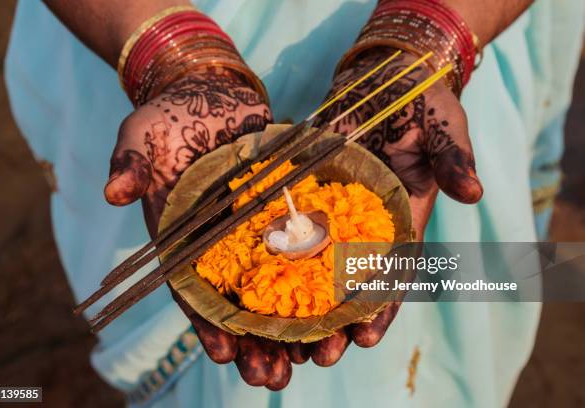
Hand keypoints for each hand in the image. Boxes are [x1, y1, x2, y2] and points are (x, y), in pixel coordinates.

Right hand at [104, 67, 292, 389]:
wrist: (205, 92)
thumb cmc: (166, 117)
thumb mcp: (140, 136)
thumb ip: (129, 164)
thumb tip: (112, 192)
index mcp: (180, 235)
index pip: (191, 288)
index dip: (205, 322)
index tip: (222, 354)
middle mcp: (217, 240)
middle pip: (236, 301)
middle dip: (253, 342)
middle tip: (273, 378)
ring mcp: (250, 227)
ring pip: (272, 285)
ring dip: (288, 324)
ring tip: (308, 360)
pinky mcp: (280, 207)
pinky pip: (301, 246)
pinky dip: (315, 277)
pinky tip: (335, 309)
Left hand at [307, 48, 483, 366]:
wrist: (385, 76)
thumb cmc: (421, 102)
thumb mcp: (444, 128)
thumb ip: (454, 159)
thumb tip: (475, 191)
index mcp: (405, 216)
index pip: (393, 271)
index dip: (382, 306)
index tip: (367, 337)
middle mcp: (368, 221)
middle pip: (353, 280)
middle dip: (340, 320)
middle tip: (322, 355)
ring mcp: (337, 207)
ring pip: (319, 263)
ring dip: (306, 303)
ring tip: (288, 340)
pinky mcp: (310, 189)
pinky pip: (293, 225)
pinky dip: (281, 256)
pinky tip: (261, 288)